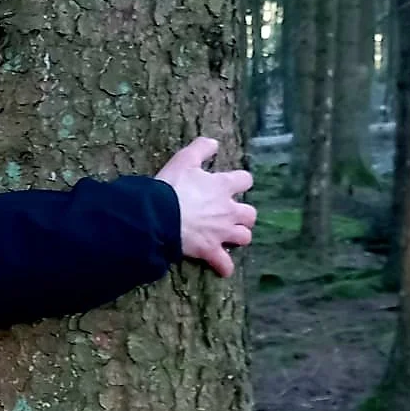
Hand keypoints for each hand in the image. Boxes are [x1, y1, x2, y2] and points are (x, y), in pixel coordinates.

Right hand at [155, 136, 256, 277]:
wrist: (159, 215)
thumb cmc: (171, 186)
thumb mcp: (184, 159)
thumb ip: (201, 149)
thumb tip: (214, 142)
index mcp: (223, 186)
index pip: (245, 180)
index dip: (240, 182)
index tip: (234, 184)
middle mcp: (229, 210)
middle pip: (250, 214)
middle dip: (243, 215)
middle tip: (231, 216)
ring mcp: (222, 232)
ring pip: (244, 237)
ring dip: (238, 237)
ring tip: (229, 238)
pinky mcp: (210, 250)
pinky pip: (224, 264)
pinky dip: (225, 267)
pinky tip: (223, 268)